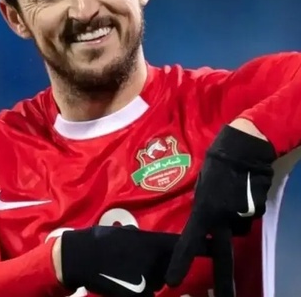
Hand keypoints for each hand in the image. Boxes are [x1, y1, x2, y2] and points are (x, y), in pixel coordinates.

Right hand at [59, 225, 210, 296]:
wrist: (83, 257)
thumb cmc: (102, 240)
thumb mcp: (123, 233)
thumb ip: (137, 237)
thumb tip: (139, 238)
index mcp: (153, 243)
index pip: (184, 245)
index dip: (203, 246)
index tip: (218, 244)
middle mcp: (157, 261)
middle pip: (168, 267)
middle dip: (160, 265)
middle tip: (137, 260)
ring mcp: (149, 280)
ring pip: (156, 281)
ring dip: (147, 277)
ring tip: (126, 268)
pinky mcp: (140, 295)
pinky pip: (145, 293)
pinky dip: (137, 289)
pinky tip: (122, 280)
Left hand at [165, 125, 275, 296]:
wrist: (245, 147)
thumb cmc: (216, 161)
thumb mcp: (202, 184)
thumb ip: (202, 204)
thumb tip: (205, 219)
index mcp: (204, 208)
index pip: (191, 240)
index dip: (181, 261)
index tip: (172, 282)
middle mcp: (223, 216)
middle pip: (223, 253)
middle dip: (224, 279)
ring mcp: (242, 215)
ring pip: (237, 228)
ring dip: (233, 219)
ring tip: (232, 194)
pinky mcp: (257, 211)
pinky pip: (248, 217)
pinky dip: (244, 210)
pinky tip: (243, 192)